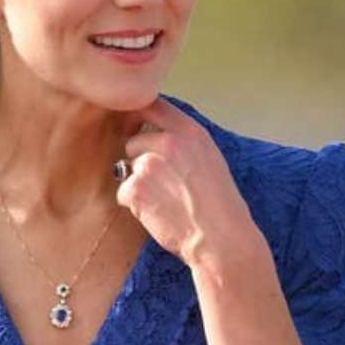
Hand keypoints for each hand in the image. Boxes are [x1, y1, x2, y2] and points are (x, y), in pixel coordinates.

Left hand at [117, 99, 271, 280]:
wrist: (222, 239)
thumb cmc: (221, 205)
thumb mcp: (211, 158)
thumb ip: (184, 142)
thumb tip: (156, 134)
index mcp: (191, 132)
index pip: (152, 105)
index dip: (138, 114)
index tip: (135, 125)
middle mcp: (168, 142)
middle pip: (134, 141)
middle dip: (141, 161)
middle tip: (164, 184)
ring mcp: (149, 164)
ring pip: (127, 167)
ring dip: (138, 184)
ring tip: (165, 201)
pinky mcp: (135, 188)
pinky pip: (123, 192)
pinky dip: (135, 205)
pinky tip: (158, 213)